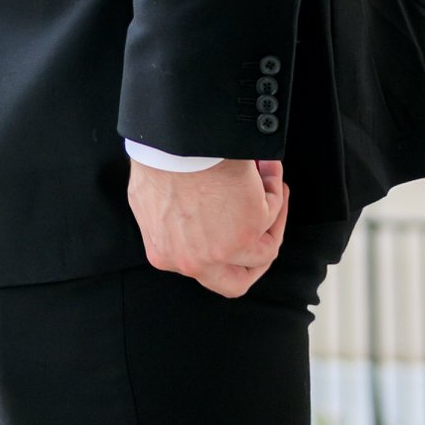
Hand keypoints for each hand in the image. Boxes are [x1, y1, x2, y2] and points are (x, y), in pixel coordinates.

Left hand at [129, 158, 289, 297]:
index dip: (222, 248)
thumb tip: (188, 217)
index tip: (231, 227)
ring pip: (263, 252)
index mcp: (165, 254)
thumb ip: (168, 222)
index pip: (200, 268)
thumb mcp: (149, 200)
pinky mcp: (249, 231)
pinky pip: (271, 214)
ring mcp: (224, 251)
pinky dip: (274, 191)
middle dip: (254, 259)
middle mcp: (195, 261)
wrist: (175, 142)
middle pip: (236, 282)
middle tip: (265, 227)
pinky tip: (270, 171)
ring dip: (272, 215)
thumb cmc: (161, 159)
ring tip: (270, 183)